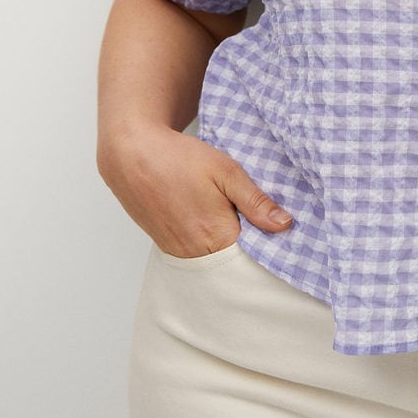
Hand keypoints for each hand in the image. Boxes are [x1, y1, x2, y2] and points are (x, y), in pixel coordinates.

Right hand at [99, 125, 292, 257]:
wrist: (132, 155)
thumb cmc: (179, 159)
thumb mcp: (226, 171)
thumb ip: (255, 201)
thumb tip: (285, 224)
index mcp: (215, 236)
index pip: (254, 258)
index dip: (270, 247)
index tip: (284, 236)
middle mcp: (195, 253)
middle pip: (233, 263)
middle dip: (250, 250)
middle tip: (262, 227)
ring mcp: (178, 253)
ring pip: (213, 260)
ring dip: (228, 247)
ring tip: (236, 221)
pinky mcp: (166, 246)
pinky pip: (195, 255)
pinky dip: (208, 245)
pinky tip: (213, 223)